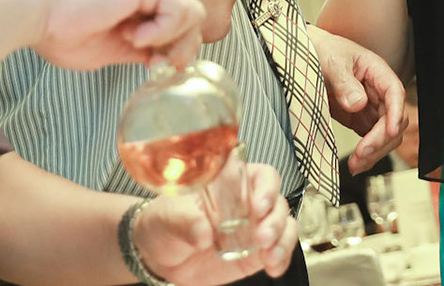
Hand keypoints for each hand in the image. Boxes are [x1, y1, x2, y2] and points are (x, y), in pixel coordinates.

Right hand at [25, 0, 205, 71]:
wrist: (35, 14)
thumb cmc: (60, 31)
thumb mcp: (110, 47)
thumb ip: (139, 48)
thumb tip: (162, 59)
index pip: (180, 16)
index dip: (176, 45)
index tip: (155, 65)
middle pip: (193, 13)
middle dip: (182, 46)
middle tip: (156, 63)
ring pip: (193, 11)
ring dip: (169, 39)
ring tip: (136, 44)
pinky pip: (179, 10)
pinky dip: (161, 31)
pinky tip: (132, 36)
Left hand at [131, 165, 298, 283]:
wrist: (158, 255)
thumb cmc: (163, 222)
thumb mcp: (168, 217)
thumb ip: (185, 222)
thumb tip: (203, 233)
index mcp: (229, 183)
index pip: (260, 175)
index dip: (266, 187)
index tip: (258, 205)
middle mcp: (247, 202)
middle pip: (277, 202)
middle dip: (275, 220)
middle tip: (261, 237)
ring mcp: (253, 227)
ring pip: (284, 225)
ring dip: (283, 240)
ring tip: (269, 257)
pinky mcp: (255, 252)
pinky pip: (279, 251)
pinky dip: (282, 259)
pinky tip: (273, 268)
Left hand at [307, 27, 406, 170]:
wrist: (308, 56)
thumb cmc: (325, 51)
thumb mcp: (332, 62)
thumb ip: (344, 82)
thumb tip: (357, 103)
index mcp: (377, 72)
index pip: (395, 93)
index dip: (395, 113)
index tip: (389, 130)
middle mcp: (379, 93)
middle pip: (394, 121)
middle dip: (381, 140)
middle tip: (362, 153)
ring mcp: (371, 109)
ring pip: (387, 136)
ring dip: (376, 152)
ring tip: (356, 164)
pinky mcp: (361, 122)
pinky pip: (372, 142)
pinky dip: (367, 155)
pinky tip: (357, 164)